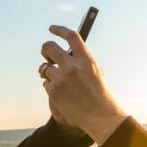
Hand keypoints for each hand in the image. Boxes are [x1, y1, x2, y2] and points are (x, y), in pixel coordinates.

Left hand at [38, 25, 126, 143]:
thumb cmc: (99, 95)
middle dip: (45, 49)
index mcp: (87, 60)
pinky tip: (63, 95)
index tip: (52, 29)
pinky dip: (51, 88)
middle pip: (50, 47)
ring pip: (45, 68)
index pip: (72, 37)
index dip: (60, 30)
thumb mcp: (96, 73)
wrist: (100, 117)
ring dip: (49, 73)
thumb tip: (65, 53)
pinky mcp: (54, 90)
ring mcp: (62, 78)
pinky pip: (46, 83)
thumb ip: (82, 62)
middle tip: (47, 54)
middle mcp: (73, 66)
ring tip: (61, 83)